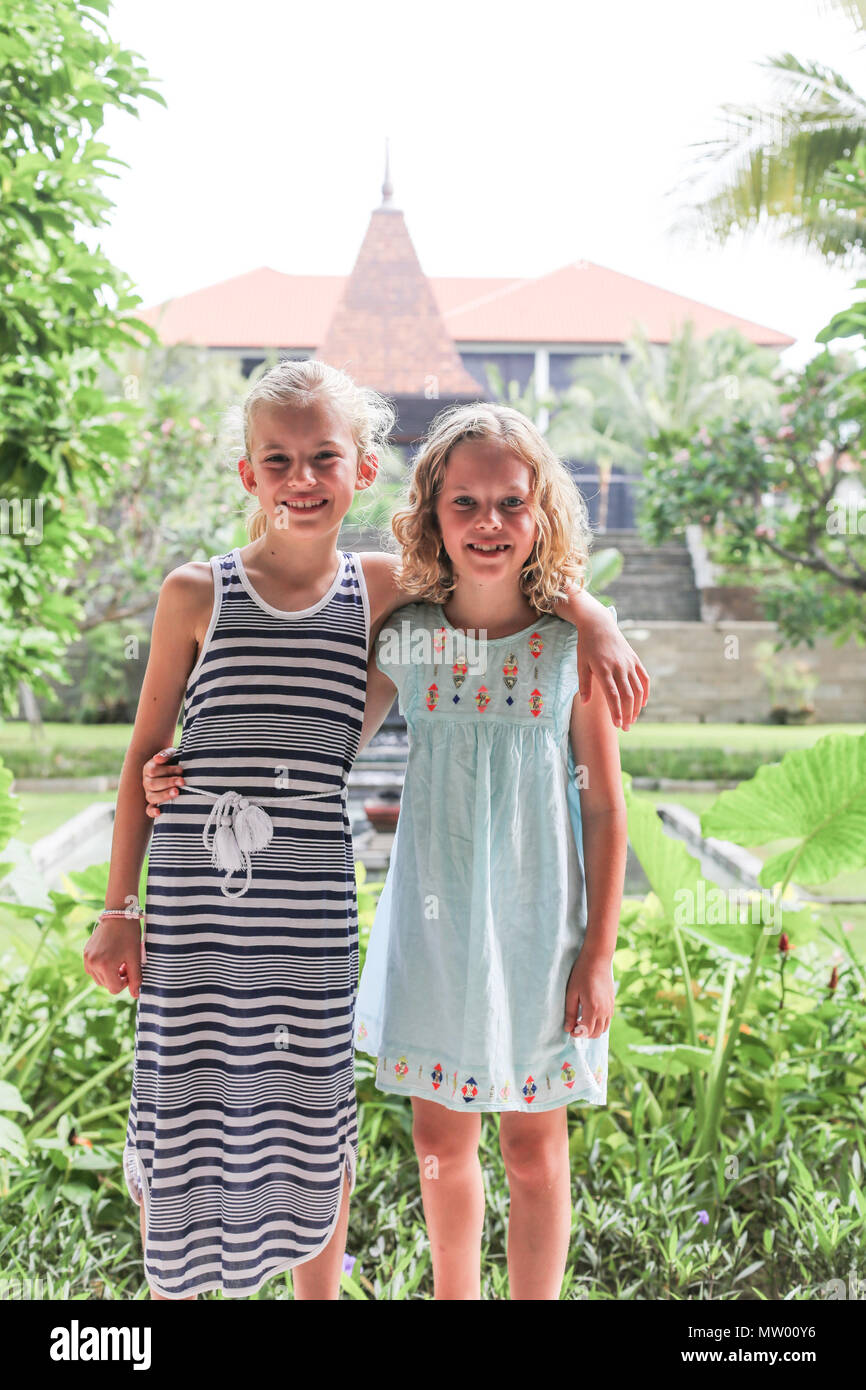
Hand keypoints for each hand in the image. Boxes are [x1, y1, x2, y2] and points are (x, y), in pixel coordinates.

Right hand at [83, 917, 142, 998]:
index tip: (130, 969)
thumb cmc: (129, 935)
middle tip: (126, 963)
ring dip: (109, 974)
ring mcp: (86, 958)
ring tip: (118, 959)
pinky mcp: (85, 953)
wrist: (118, 914)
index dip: (125, 982)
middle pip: (106, 985)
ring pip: (99, 979)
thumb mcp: (135, 958)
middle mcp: (92, 964)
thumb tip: (135, 995)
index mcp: (105, 966)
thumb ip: (136, 978)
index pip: (115, 989)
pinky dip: (102, 968)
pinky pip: (92, 970)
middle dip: (117, 978)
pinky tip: (111, 956)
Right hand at [143, 747, 184, 818]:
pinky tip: (159, 812)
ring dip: (164, 795)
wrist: (178, 771)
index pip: (153, 771)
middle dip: (168, 782)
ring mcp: (150, 794)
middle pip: (152, 784)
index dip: (167, 770)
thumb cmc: (174, 761)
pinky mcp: (154, 804)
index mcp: (149, 769)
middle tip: (182, 781)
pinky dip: (153, 812)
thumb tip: (158, 759)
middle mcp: (147, 782)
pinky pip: (149, 810)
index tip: (181, 770)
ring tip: (177, 792)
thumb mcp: (171, 754)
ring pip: (151, 797)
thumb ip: (165, 754)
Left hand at [564, 953, 613, 1038]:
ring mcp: (610, 1007)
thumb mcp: (571, 993)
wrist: (597, 959)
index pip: (586, 1031)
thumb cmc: (582, 974)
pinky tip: (590, 1015)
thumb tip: (568, 1028)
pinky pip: (608, 1020)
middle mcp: (604, 1011)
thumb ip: (570, 1013)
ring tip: (581, 1021)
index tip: (570, 1030)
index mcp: (592, 1009)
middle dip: (584, 1034)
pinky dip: (599, 1023)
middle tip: (574, 1026)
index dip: (577, 1034)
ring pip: (603, 1029)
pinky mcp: (612, 1003)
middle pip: (596, 1033)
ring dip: (593, 1030)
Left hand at [577, 614, 648, 730]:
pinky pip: (644, 679)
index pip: (613, 695)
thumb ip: (584, 684)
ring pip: (638, 689)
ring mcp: (629, 663)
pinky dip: (645, 692)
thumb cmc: (586, 645)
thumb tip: (585, 703)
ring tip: (633, 719)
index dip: (616, 711)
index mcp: (603, 669)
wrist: (598, 624)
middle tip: (626, 728)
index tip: (617, 725)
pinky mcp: (635, 660)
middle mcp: (619, 667)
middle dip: (628, 714)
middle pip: (627, 695)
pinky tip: (643, 703)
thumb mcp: (581, 664)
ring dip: (637, 707)